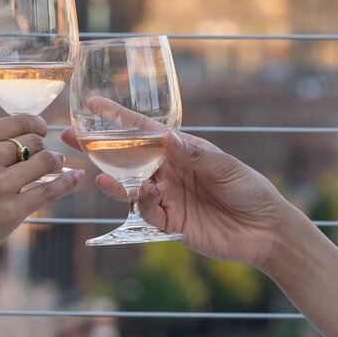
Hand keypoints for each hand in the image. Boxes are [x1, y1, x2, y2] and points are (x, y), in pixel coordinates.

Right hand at [0, 113, 84, 274]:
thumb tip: (27, 135)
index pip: (19, 121)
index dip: (37, 125)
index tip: (42, 131)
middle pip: (35, 142)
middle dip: (43, 149)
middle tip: (43, 158)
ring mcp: (0, 185)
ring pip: (46, 162)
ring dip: (56, 164)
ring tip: (56, 167)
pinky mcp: (12, 211)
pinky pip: (50, 190)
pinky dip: (68, 182)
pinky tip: (76, 178)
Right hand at [63, 105, 302, 268]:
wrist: (265, 231)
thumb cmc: (251, 190)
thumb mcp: (227, 167)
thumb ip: (197, 155)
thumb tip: (168, 138)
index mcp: (183, 150)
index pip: (146, 131)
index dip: (119, 118)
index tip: (94, 105)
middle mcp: (170, 171)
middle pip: (128, 157)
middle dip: (99, 147)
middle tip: (71, 137)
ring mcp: (167, 196)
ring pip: (129, 185)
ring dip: (113, 179)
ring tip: (99, 174)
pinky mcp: (168, 222)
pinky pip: (143, 210)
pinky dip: (136, 201)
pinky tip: (138, 193)